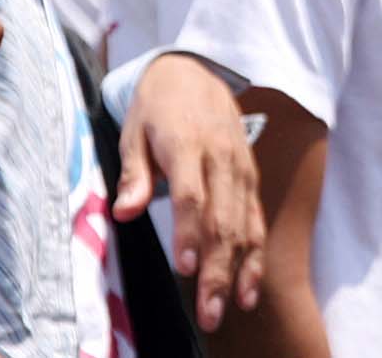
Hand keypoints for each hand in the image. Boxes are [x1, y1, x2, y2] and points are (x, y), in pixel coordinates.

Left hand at [112, 53, 265, 331]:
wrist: (196, 71)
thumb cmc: (157, 106)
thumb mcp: (133, 130)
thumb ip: (134, 173)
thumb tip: (125, 211)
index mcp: (187, 144)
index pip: (192, 195)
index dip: (189, 233)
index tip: (183, 268)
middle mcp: (221, 159)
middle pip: (222, 220)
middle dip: (215, 269)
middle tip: (206, 311)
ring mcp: (241, 170)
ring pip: (243, 226)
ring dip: (236, 271)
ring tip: (224, 309)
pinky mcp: (251, 180)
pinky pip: (256, 221)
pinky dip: (254, 257)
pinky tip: (248, 289)